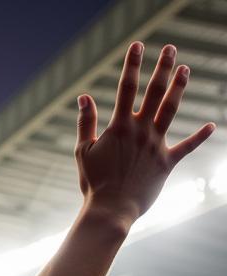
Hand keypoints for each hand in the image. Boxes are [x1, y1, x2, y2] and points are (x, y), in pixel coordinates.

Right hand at [76, 42, 213, 226]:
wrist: (110, 211)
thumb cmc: (93, 183)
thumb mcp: (83, 152)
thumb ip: (85, 123)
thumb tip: (84, 97)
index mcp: (119, 127)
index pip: (126, 88)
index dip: (132, 65)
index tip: (137, 46)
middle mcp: (140, 131)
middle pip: (155, 92)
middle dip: (163, 67)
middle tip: (170, 49)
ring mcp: (156, 146)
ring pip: (171, 110)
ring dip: (179, 88)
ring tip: (185, 69)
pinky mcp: (166, 163)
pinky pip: (186, 148)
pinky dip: (199, 137)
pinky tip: (210, 125)